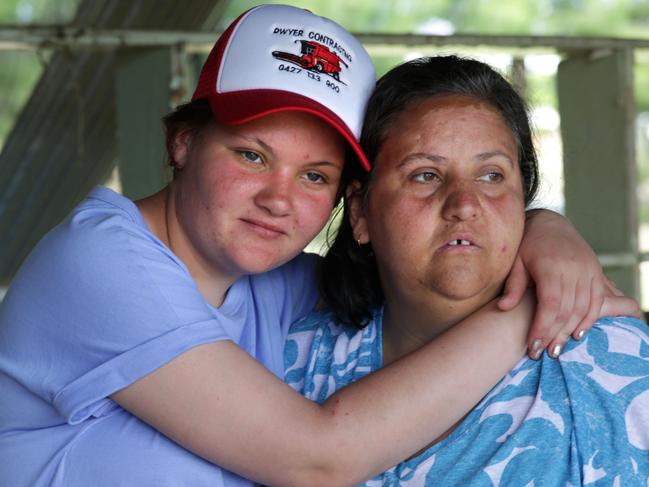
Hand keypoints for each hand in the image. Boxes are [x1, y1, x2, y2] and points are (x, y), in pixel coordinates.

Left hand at [497, 209, 639, 359]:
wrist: (550, 222)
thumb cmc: (527, 244)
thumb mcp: (515, 261)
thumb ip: (513, 285)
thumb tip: (502, 308)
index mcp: (551, 266)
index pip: (550, 304)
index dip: (542, 328)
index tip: (533, 346)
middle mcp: (573, 269)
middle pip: (567, 310)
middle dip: (554, 335)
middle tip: (543, 354)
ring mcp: (588, 270)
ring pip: (584, 308)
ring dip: (571, 331)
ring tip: (557, 349)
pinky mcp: (596, 272)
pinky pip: (597, 300)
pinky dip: (589, 319)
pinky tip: (577, 334)